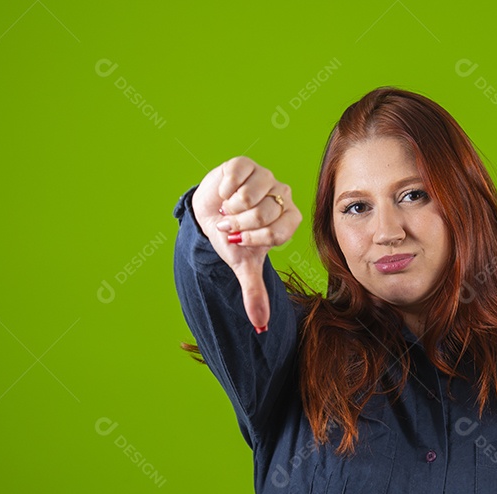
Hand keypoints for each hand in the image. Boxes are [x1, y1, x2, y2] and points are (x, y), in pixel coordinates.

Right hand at [192, 156, 302, 331]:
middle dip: (239, 225)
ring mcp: (266, 177)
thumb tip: (261, 326)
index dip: (254, 238)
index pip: (278, 231)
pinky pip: (237, 175)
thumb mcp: (243, 265)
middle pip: (264, 213)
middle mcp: (282, 196)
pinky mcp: (246, 164)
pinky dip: (224, 189)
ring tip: (226, 210)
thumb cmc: (232, 238)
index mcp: (288, 220)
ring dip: (230, 207)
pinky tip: (223, 193)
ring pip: (250, 195)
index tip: (239, 241)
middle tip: (229, 226)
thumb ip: (254, 292)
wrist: (208, 214)